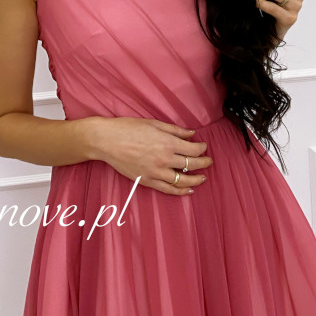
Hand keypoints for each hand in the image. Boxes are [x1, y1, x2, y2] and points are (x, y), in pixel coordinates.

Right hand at [90, 117, 212, 195]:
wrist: (106, 140)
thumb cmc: (128, 128)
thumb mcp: (154, 123)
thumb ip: (175, 130)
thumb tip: (191, 134)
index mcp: (168, 142)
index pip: (194, 149)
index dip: (202, 148)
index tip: (203, 147)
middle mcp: (165, 159)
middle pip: (192, 164)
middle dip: (204, 163)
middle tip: (208, 161)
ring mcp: (156, 172)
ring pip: (183, 180)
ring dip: (196, 180)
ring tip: (203, 178)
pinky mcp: (147, 180)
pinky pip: (168, 189)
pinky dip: (180, 191)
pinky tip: (188, 190)